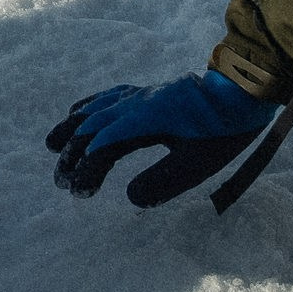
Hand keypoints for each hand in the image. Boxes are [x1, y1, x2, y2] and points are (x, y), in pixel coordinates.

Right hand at [47, 71, 279, 205]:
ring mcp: (140, 95)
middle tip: (61, 181)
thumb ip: (164, 181)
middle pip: (91, 127)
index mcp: (145, 120)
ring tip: (51, 146)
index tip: (80, 192)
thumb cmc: (223, 130)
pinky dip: (87, 106)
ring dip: (72, 129)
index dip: (86, 168)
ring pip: (95, 109)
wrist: (241, 92)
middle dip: (72, 154)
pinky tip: (79, 112)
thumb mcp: (199, 162)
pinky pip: (108, 96)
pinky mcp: (147, 93)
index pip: (103, 144)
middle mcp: (135, 104)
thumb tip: (132, 199)